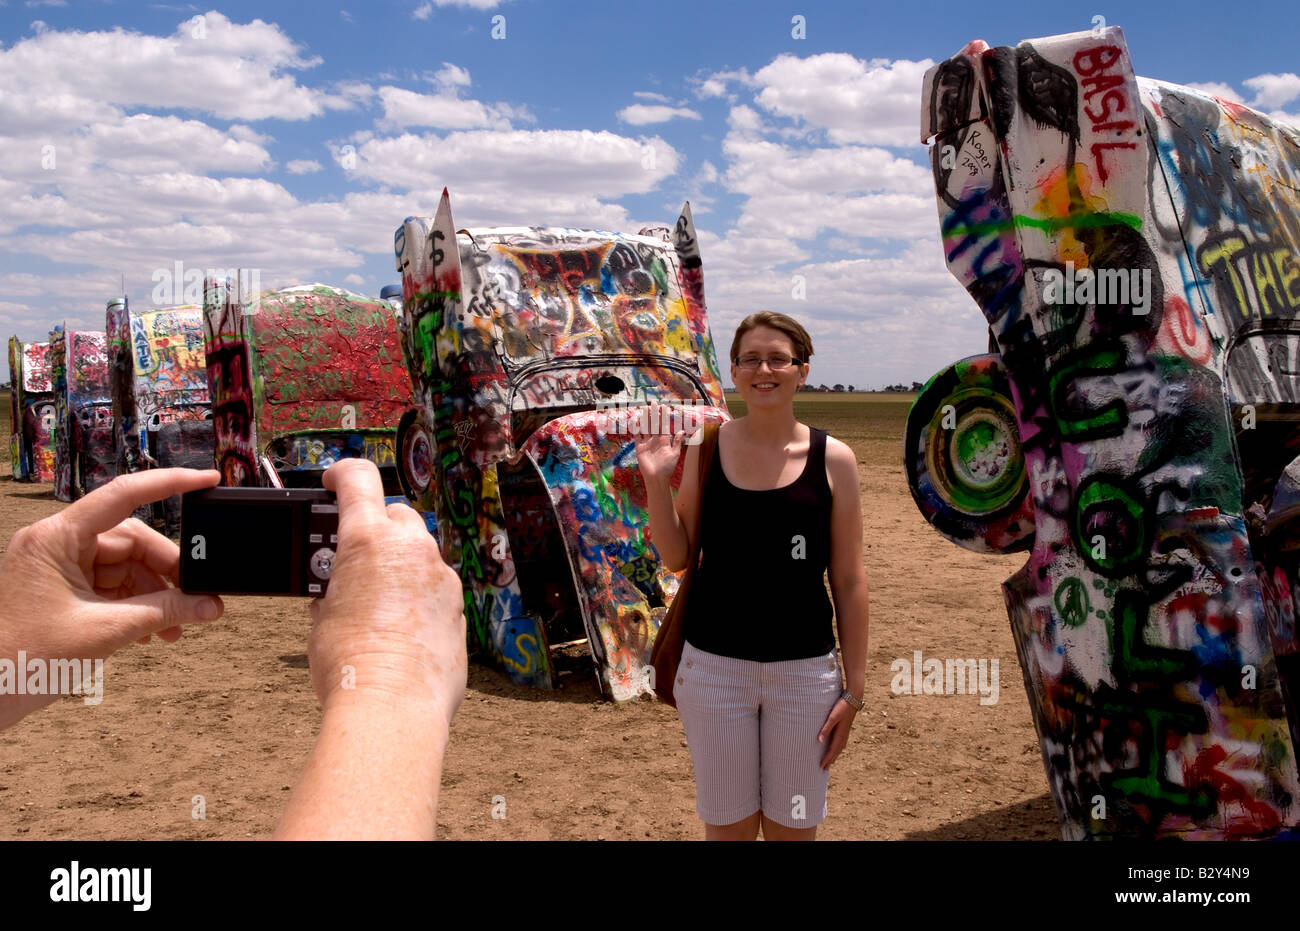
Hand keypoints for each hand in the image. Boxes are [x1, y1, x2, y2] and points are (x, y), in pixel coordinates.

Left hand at [0, 468, 225, 729]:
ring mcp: (59, 565)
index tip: (207, 479)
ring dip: (155, 595)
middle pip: (132, 540)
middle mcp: (56, 543)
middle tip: (195, 598)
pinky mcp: (64, 587)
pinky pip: (114, 585)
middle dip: (166, 571)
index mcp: (55, 538)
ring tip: (175, 627)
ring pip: (127, 565)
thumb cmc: (23, 659)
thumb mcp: (106, 631)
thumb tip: (209, 605)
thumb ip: (165, 612)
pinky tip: (154, 630)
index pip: (123, 495)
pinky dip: (137, 605)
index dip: (170, 483)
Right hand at [307, 459, 465, 726]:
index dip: (341, 473)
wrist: (393, 706)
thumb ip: (335, 589)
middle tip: (353, 553)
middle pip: (395, 514)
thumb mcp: (322, 617)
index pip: (358, 479)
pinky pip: (435, 585)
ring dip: (399, 562)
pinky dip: (418, 593)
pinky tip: (400, 623)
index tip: (332, 481)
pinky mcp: (457, 604)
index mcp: (368, 539)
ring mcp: (440, 575)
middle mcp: (411, 547)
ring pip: (419, 550)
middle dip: (374, 526)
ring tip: (374, 596)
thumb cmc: (350, 663)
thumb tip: (341, 595)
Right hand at [632, 404, 685, 484]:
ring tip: (644, 408)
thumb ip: (677, 442)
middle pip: (653, 424)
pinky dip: (636, 429)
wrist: (657, 478)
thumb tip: (682, 431)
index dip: (663, 416)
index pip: (663, 425)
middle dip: (653, 414)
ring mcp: (646, 443)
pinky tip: (636, 420)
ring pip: (645, 427)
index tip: (663, 407)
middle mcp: (655, 440)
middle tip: (652, 403)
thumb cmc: (667, 467)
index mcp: (664, 440)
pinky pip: (637, 436)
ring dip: (645, 418)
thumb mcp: (675, 454)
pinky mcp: (639, 448)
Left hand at [817, 697, 857, 769]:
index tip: (822, 767)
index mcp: (840, 734)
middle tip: (824, 768)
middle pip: (836, 751)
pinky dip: (838, 749)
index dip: (827, 759)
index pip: (832, 750)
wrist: (853, 699)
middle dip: (830, 760)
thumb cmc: (842, 707)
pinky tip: (837, 748)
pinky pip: (842, 743)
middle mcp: (844, 735)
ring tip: (830, 761)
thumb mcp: (833, 717)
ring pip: (840, 748)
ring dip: (835, 755)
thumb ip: (826, 728)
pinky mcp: (846, 728)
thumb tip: (819, 740)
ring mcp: (846, 732)